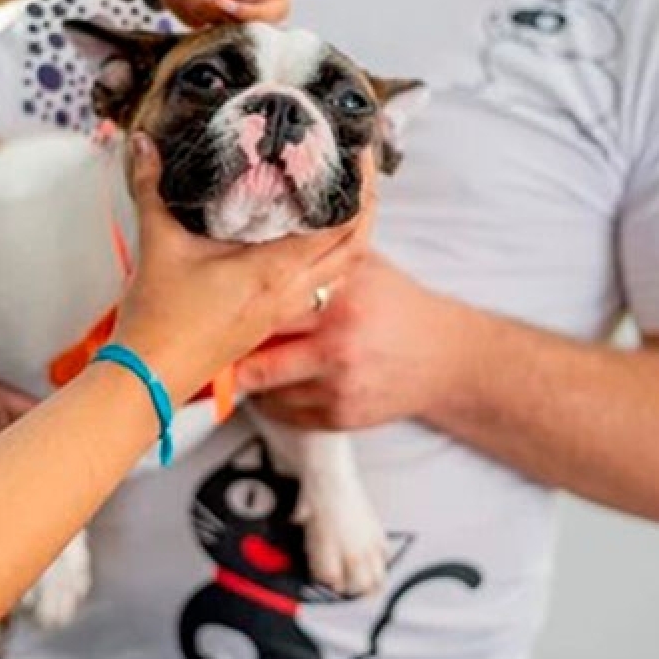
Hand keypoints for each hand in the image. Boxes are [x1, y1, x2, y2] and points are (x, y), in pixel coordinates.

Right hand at [113, 135, 374, 403]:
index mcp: (274, 271)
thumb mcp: (158, 244)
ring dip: (351, 237)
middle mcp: (289, 292)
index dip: (359, 189)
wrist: (150, 378)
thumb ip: (151, 188)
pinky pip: (319, 286)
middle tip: (361, 173)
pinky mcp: (271, 321)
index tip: (359, 156)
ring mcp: (283, 310)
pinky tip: (307, 243)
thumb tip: (142, 145)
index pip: (340, 226)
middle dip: (367, 208)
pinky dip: (327, 260)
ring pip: (340, 271)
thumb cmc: (159, 320)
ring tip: (343, 203)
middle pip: (354, 248)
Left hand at [236, 252, 480, 429]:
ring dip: (252, 380)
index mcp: (340, 302)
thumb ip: (319, 257)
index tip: (214, 313)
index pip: (269, 310)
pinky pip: (287, 415)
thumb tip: (265, 241)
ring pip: (268, 392)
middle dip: (232, 358)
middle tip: (213, 347)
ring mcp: (340, 388)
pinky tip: (277, 382)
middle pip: (259, 361)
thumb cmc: (397, 305)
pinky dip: (274, 401)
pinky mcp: (343, 417)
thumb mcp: (364, 268)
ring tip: (247, 361)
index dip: (236, 313)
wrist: (445, 357)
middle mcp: (338, 347)